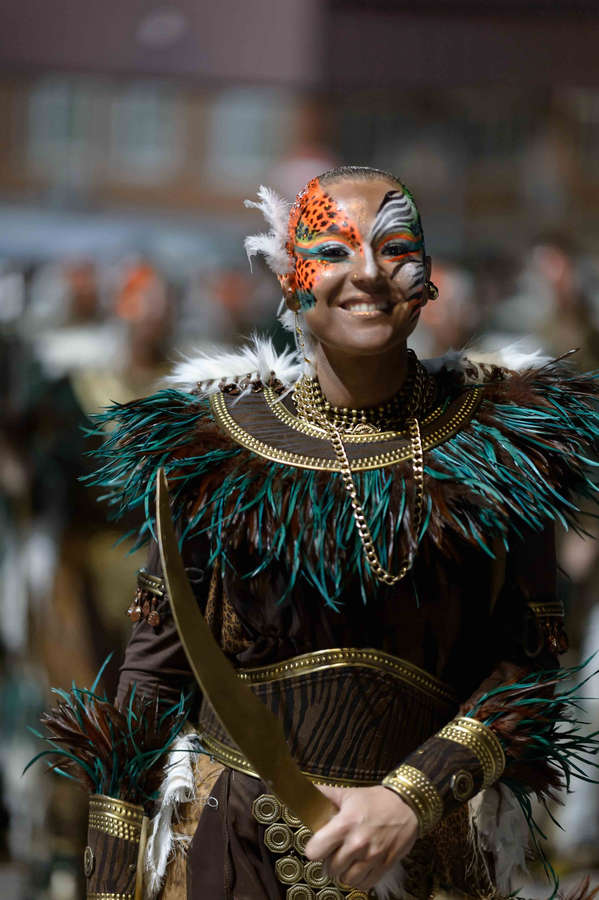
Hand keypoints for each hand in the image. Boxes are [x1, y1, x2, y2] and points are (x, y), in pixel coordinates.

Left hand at [304, 784, 418, 891]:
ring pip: (346, 880)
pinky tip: (359, 867)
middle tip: (334, 852)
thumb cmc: (375, 799)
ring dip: (344, 872)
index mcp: (345, 824)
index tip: (319, 845)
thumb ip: (325, 795)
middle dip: (329, 861)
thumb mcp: (348, 793)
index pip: (315, 851)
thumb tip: (302, 789)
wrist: (406, 805)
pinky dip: (359, 879)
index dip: (314, 849)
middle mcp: (357, 843)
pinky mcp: (384, 866)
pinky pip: (364, 884)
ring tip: (346, 861)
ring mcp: (372, 857)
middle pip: (330, 868)